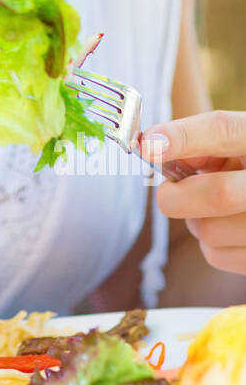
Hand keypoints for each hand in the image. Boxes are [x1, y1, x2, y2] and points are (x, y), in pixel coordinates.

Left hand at [140, 111, 245, 275]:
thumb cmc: (244, 168)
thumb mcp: (234, 145)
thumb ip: (199, 144)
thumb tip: (153, 150)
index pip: (224, 129)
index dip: (184, 136)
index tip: (148, 145)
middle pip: (219, 194)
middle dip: (179, 195)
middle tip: (169, 192)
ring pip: (209, 231)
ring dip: (196, 220)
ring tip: (214, 209)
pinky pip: (215, 255)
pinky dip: (210, 243)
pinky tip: (228, 227)